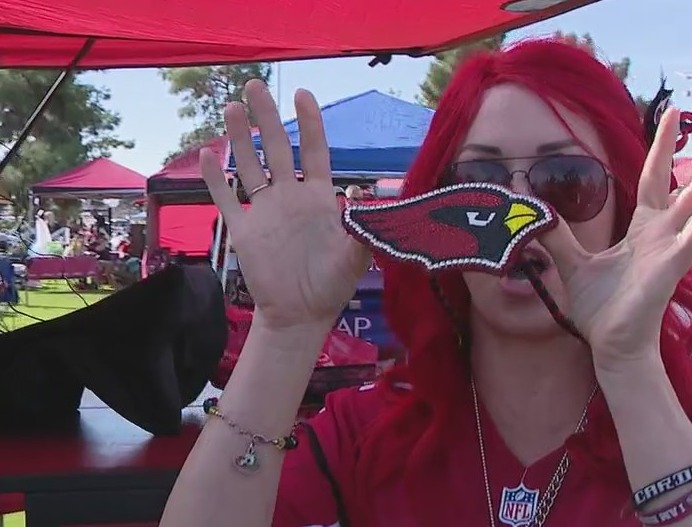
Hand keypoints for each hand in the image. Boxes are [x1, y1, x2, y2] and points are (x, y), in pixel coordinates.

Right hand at [201, 80, 370, 329]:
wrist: (300, 315)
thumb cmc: (331, 286)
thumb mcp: (354, 257)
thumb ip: (362, 230)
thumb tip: (369, 202)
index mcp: (319, 198)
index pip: (316, 151)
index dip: (309, 123)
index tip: (302, 94)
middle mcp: (291, 197)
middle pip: (278, 148)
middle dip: (267, 118)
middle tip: (255, 86)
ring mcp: (264, 211)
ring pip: (250, 166)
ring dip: (240, 138)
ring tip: (232, 108)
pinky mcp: (243, 230)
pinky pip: (226, 199)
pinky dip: (216, 178)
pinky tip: (208, 154)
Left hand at [540, 108, 691, 367]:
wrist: (610, 345)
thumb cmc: (600, 309)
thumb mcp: (571, 264)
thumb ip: (557, 237)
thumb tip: (536, 213)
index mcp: (644, 230)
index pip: (655, 179)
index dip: (661, 148)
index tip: (669, 116)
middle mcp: (664, 234)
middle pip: (690, 183)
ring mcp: (672, 249)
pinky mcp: (673, 267)